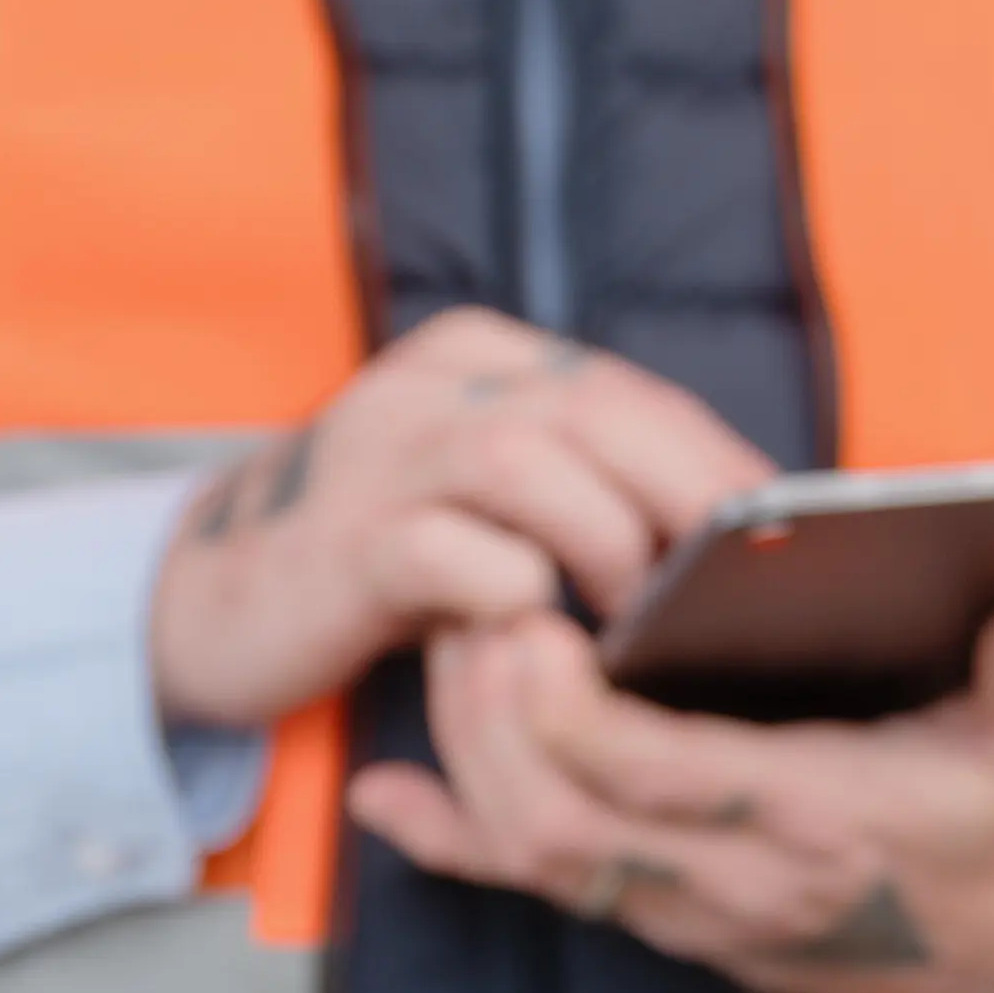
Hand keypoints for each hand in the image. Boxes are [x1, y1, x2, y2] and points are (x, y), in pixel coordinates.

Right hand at [149, 311, 770, 733]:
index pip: (631, 391)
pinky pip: (445, 550)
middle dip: (686, 494)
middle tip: (734, 582)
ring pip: (525, 459)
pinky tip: (544, 635)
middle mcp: (431, 386)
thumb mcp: (490, 499)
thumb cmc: (390, 560)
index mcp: (482, 357)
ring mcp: (377, 456)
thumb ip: (585, 485)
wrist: (213, 604)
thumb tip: (739, 537)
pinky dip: (513, 590)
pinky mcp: (337, 542)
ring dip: (608, 541)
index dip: (716, 460)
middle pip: (594, 408)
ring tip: (644, 617)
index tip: (780, 532)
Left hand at [345, 588, 993, 992]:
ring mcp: (687, 913)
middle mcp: (737, 883)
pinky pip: (532, 892)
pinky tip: (385, 795)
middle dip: (492, 724)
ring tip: (456, 647)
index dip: (574, 713)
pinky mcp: (659, 921)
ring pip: (531, 856)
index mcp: (817, 823)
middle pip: (562, 824)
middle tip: (473, 615)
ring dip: (469, 756)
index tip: (534, 624)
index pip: (660, 779)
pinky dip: (447, 842)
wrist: (992, 950)